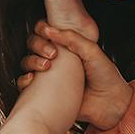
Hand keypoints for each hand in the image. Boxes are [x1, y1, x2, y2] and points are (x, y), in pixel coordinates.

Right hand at [17, 21, 133, 130]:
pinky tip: (33, 80)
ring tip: (46, 67)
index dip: (41, 29)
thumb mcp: (92, 51)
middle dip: (38, 45)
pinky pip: (25, 85)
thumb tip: (49, 29)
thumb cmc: (105, 76)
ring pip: (27, 62)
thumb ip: (72, 38)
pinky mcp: (44, 93)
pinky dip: (24, 80)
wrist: (111, 104)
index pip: (46, 32)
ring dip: (31, 61)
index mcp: (67, 46)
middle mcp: (55, 59)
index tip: (45, 31)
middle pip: (33, 45)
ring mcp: (48, 76)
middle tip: (52, 54)